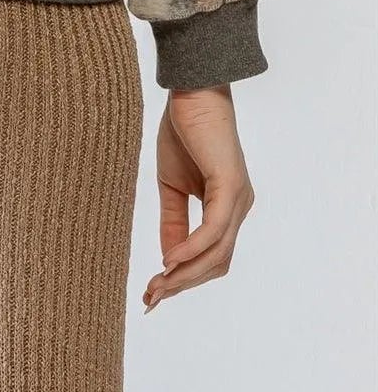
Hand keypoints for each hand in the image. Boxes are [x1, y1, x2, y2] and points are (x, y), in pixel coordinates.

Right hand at [142, 85, 254, 311]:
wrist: (192, 93)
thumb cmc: (184, 132)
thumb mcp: (171, 186)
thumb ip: (173, 221)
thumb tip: (169, 260)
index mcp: (228, 208)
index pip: (212, 257)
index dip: (184, 278)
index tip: (154, 292)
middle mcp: (240, 208)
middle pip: (216, 264)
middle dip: (183, 284)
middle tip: (151, 297)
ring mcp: (239, 200)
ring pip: (217, 254)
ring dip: (186, 274)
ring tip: (157, 284)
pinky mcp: (231, 188)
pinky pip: (213, 230)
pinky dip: (192, 249)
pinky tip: (170, 260)